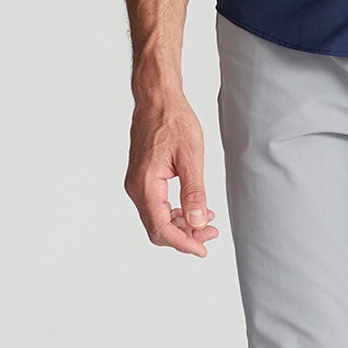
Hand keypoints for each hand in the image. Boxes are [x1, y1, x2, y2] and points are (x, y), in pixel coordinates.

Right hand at [125, 91, 220, 255]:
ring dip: (181, 225)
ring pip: (157, 218)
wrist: (157, 99)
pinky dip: (175, 212)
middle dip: (185, 236)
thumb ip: (194, 192)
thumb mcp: (191, 157)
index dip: (183, 243)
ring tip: (207, 221)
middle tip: (211, 233)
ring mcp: (136, 183)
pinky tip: (194, 208)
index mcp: (146, 184)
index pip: (161, 228)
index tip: (203, 248)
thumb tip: (198, 222)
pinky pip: (156, 205)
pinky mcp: (141, 179)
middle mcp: (136, 187)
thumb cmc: (173, 121)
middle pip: (157, 228)